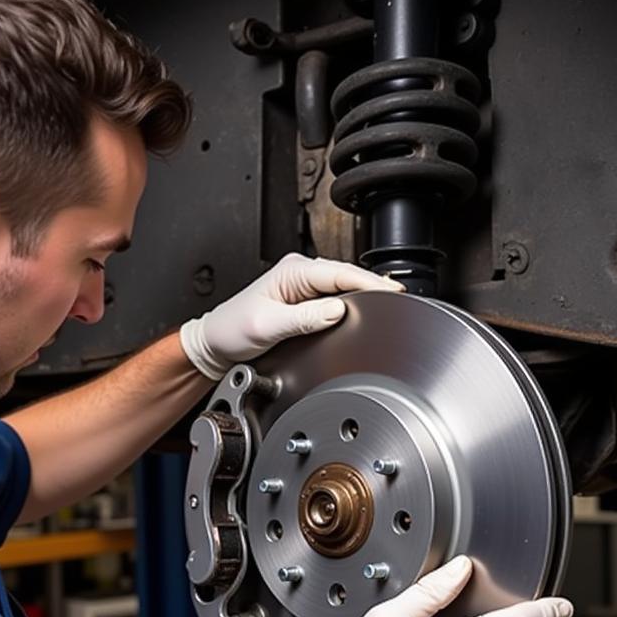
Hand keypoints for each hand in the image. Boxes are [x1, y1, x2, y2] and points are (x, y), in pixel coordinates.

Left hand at [179, 253, 402, 380]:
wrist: (216, 344)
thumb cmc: (232, 331)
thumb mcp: (267, 326)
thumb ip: (303, 318)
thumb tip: (336, 310)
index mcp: (292, 272)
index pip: (339, 273)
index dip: (368, 282)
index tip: (392, 291)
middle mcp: (300, 274)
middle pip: (347, 278)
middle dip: (373, 287)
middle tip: (401, 301)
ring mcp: (303, 287)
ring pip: (343, 288)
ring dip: (365, 296)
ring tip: (390, 306)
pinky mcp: (305, 301)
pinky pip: (336, 299)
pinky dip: (353, 304)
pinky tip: (366, 311)